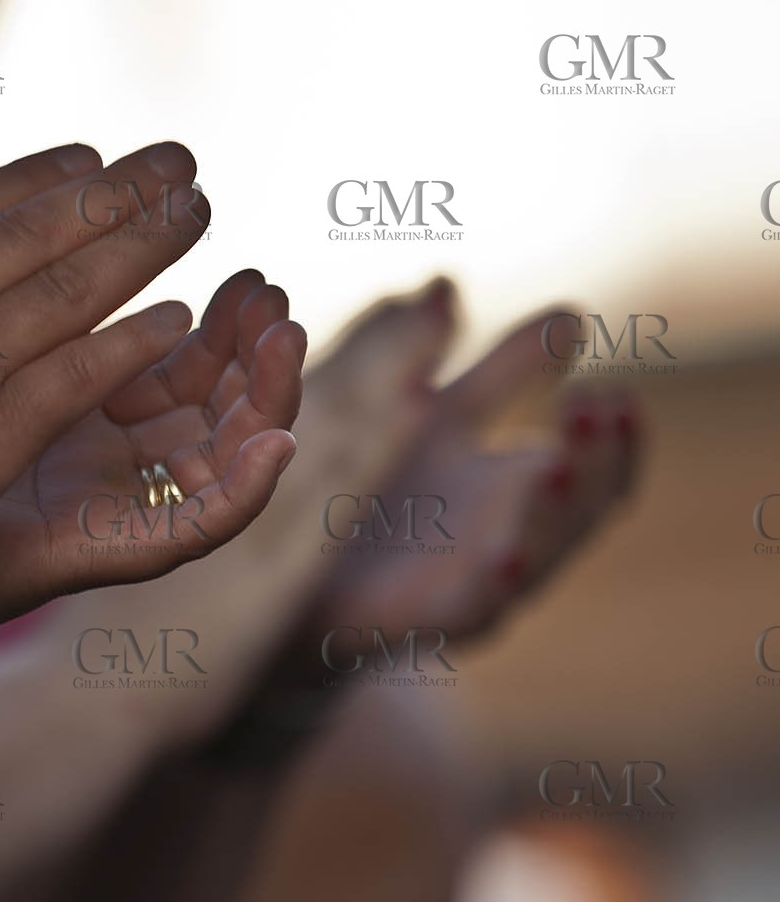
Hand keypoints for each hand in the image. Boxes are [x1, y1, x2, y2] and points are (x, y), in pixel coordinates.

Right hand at [0, 142, 293, 619]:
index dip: (26, 181)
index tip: (81, 157)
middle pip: (31, 233)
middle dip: (109, 192)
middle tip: (172, 160)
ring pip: (67, 289)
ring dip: (140, 245)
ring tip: (196, 212)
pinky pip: (77, 375)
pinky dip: (129, 343)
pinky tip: (176, 321)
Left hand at [0, 267, 304, 648]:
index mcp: (69, 404)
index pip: (163, 349)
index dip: (201, 305)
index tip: (225, 249)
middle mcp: (98, 456)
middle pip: (203, 393)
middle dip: (244, 336)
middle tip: (267, 285)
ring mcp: (106, 506)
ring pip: (220, 452)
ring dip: (267, 396)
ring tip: (285, 334)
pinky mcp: (99, 556)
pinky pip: (191, 530)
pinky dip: (243, 492)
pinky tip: (278, 446)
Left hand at [305, 310, 640, 652]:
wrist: (281, 582)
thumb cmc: (347, 489)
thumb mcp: (381, 408)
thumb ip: (411, 352)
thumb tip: (444, 283)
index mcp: (503, 476)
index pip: (589, 455)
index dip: (614, 428)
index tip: (620, 385)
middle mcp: (501, 529)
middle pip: (581, 502)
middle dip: (598, 456)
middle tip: (600, 406)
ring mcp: (467, 577)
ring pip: (536, 554)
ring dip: (554, 511)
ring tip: (555, 464)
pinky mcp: (418, 618)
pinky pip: (467, 608)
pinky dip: (491, 583)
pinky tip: (505, 556)